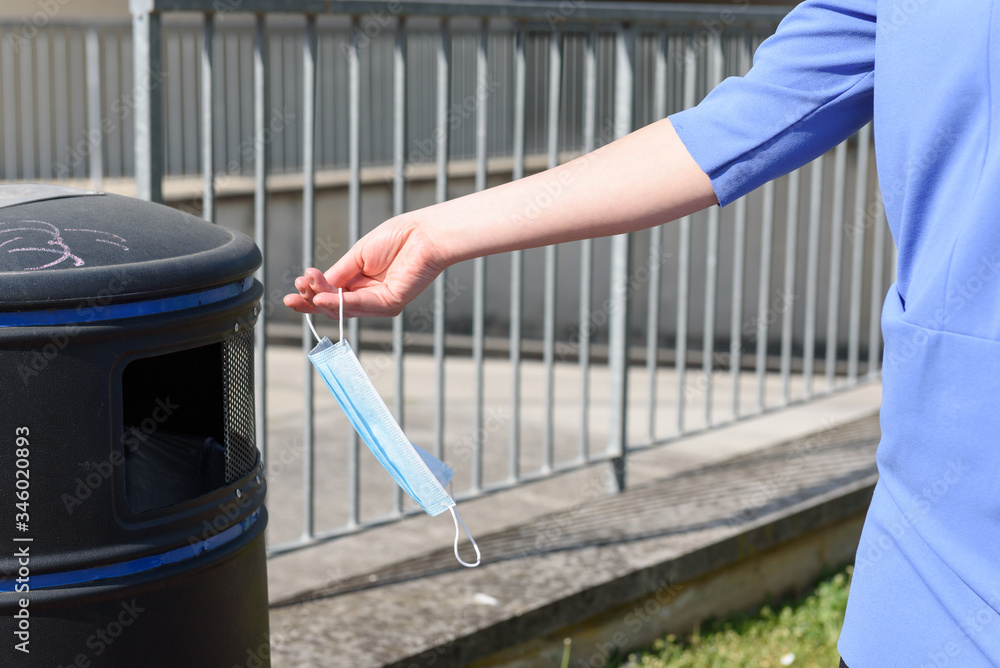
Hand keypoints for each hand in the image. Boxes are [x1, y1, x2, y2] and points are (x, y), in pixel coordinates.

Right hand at [283, 216, 446, 319]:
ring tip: (306, 287)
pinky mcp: (390, 305)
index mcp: (358, 282)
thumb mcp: (357, 255)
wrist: (422, 233)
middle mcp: (367, 296)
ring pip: (342, 310)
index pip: (330, 294)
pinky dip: (340, 303)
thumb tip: (316, 286)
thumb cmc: (396, 238)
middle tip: (293, 295)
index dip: (311, 294)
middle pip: (333, 307)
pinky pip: (360, 306)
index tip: (295, 287)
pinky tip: (323, 297)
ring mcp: (379, 303)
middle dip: (311, 301)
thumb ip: (338, 274)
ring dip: (321, 300)